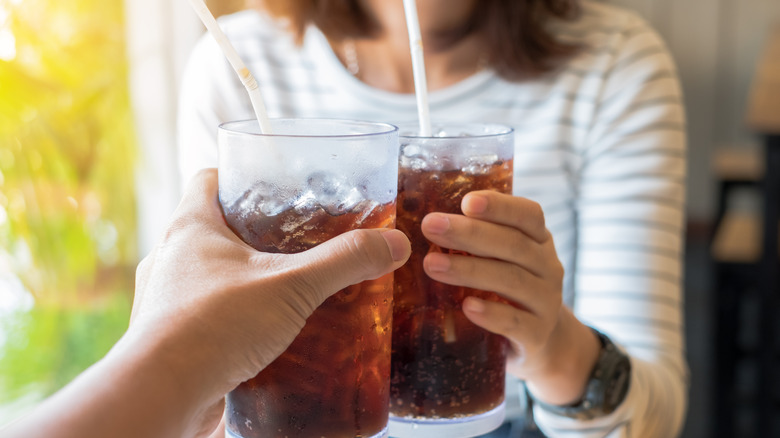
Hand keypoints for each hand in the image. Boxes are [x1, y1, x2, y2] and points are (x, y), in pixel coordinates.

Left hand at [127, 168, 410, 435]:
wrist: (162, 394)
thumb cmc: (212, 327)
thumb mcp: (291, 286)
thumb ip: (343, 262)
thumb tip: (392, 244)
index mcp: (191, 228)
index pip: (209, 179)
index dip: (240, 174)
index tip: (273, 184)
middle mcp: (171, 259)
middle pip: (212, 228)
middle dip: (253, 234)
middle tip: (296, 241)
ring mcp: (168, 300)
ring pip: (208, 275)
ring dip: (243, 279)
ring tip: (285, 290)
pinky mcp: (173, 339)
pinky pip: (206, 317)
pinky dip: (234, 320)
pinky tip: (265, 335)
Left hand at [420, 191, 598, 404]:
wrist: (540, 343)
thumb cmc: (508, 290)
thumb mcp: (500, 259)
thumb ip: (474, 240)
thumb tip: (416, 225)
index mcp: (538, 240)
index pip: (527, 214)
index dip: (499, 206)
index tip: (466, 202)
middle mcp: (547, 266)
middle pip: (513, 245)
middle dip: (470, 234)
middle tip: (430, 226)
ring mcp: (546, 301)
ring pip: (512, 280)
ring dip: (470, 270)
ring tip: (431, 265)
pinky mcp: (538, 335)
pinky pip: (516, 323)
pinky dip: (491, 314)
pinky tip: (466, 307)